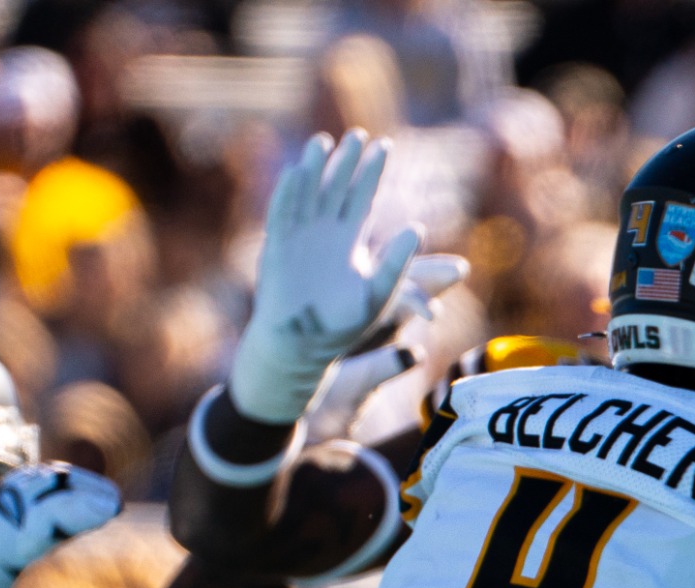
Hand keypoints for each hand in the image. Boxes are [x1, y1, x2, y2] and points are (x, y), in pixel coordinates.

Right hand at [228, 132, 423, 423]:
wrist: (302, 345)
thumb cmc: (341, 325)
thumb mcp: (379, 293)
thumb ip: (396, 263)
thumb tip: (416, 228)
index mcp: (351, 240)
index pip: (365, 197)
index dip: (373, 172)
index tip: (385, 146)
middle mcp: (325, 233)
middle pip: (338, 187)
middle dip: (347, 162)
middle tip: (358, 135)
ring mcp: (299, 237)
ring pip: (308, 193)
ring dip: (315, 169)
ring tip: (324, 142)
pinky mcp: (277, 246)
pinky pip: (282, 214)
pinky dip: (288, 194)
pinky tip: (297, 173)